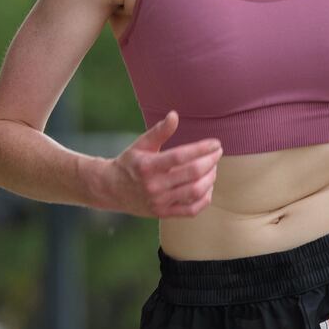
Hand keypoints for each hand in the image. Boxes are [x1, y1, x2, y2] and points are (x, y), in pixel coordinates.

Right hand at [104, 111, 222, 217]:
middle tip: (218, 153)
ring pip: (195, 191)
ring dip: (210, 178)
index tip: (215, 143)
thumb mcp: (141, 144)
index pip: (181, 156)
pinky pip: (191, 210)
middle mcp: (153, 185)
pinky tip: (208, 186)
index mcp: (148, 166)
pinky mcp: (163, 213)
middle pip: (192, 173)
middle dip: (211, 161)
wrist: (111, 190)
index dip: (202, 149)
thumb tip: (174, 115)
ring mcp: (159, 202)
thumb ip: (159, 131)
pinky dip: (205, 199)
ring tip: (213, 168)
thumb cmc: (130, 163)